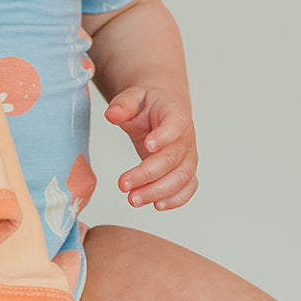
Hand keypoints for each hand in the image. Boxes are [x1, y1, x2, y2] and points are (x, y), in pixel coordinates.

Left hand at [105, 86, 197, 210]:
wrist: (164, 108)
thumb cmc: (149, 103)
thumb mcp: (134, 95)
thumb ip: (123, 103)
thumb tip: (111, 115)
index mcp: (175, 114)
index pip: (175, 126)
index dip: (164, 137)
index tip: (146, 145)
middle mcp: (187, 137)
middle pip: (172, 159)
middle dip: (148, 175)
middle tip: (123, 184)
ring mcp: (189, 156)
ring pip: (181, 178)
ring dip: (158, 192)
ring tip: (133, 199)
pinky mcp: (187, 170)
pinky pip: (188, 188)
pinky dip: (175, 199)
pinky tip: (156, 205)